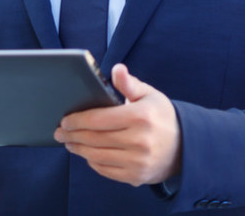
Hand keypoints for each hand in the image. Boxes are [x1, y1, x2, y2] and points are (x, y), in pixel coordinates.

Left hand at [54, 64, 181, 185]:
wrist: (185, 147)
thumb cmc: (161, 117)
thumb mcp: (149, 95)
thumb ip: (129, 84)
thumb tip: (116, 68)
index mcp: (140, 117)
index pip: (100, 119)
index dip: (78, 120)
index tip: (65, 119)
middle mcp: (139, 141)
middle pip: (95, 139)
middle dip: (72, 135)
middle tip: (59, 132)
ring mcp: (138, 161)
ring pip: (97, 156)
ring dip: (78, 149)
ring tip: (68, 143)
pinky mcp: (136, 176)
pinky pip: (106, 170)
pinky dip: (92, 162)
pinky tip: (86, 154)